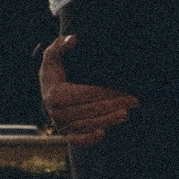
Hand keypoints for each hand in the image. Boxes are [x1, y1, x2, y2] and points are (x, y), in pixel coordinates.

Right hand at [39, 33, 135, 148]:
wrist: (45, 92)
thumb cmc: (53, 72)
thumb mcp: (52, 56)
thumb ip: (60, 46)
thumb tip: (73, 39)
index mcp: (56, 94)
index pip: (86, 94)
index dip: (106, 92)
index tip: (123, 89)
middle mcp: (57, 112)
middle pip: (90, 110)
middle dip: (114, 105)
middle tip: (133, 100)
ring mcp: (60, 125)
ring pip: (88, 124)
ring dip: (108, 120)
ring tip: (126, 113)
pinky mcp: (65, 134)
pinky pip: (76, 140)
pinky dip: (88, 139)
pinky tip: (103, 133)